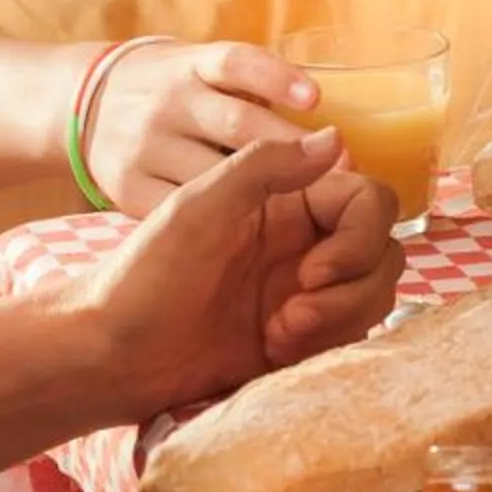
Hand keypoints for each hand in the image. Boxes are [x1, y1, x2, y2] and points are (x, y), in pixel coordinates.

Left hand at [56, 131, 402, 424]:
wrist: (109, 355)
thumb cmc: (143, 275)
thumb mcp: (198, 207)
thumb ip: (265, 167)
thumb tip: (337, 136)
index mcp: (283, 201)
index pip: (367, 201)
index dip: (361, 236)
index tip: (316, 270)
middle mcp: (301, 242)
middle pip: (382, 253)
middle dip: (351, 289)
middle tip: (293, 314)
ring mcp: (303, 292)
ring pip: (374, 297)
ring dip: (339, 320)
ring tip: (279, 335)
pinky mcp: (299, 339)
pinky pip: (350, 336)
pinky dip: (327, 344)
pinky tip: (275, 352)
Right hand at [85, 42, 317, 215]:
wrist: (85, 105)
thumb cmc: (173, 92)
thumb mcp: (201, 71)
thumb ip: (253, 92)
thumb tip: (327, 140)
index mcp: (191, 66)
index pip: (236, 64)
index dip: (276, 78)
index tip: (315, 98)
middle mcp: (167, 101)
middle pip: (235, 123)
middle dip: (291, 148)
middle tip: (343, 168)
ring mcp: (144, 145)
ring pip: (211, 174)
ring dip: (263, 193)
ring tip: (313, 208)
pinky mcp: (127, 186)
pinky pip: (179, 209)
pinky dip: (216, 221)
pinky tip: (252, 233)